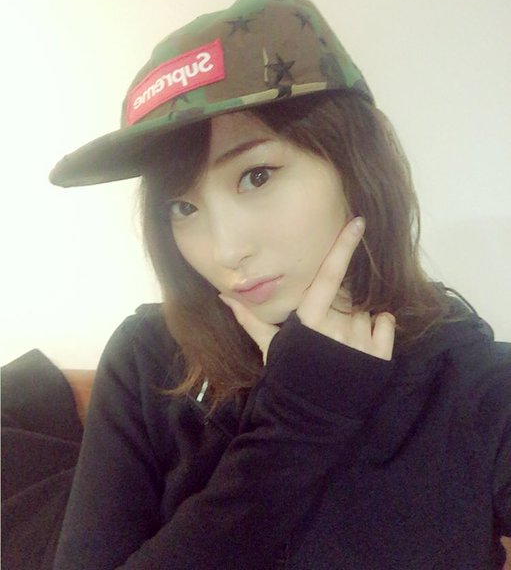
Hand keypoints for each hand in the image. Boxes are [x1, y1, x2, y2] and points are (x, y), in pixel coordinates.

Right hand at [219, 217, 394, 362]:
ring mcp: (361, 339)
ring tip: (342, 338)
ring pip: (366, 307)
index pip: (330, 274)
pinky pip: (386, 322)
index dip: (344, 246)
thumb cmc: (288, 377)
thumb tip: (224, 295)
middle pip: (349, 293)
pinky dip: (378, 325)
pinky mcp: (380, 355)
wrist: (311, 418)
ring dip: (357, 315)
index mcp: (311, 318)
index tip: (359, 222)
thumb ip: (251, 318)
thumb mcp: (269, 347)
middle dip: (342, 300)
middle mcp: (338, 324)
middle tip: (330, 321)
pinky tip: (363, 339)